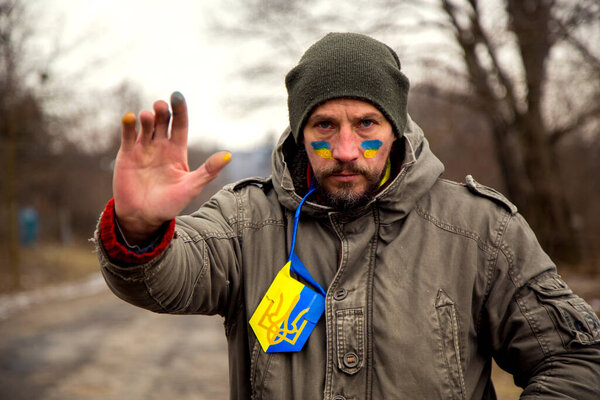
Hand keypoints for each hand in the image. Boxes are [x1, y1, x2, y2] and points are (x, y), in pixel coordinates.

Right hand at [113, 92, 230, 243]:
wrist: (144, 217)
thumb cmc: (169, 204)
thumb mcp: (191, 187)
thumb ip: (208, 170)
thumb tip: (229, 155)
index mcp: (177, 151)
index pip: (180, 125)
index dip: (179, 110)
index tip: (177, 95)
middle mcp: (160, 146)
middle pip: (163, 122)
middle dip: (162, 111)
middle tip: (161, 106)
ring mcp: (143, 149)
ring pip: (146, 126)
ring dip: (147, 118)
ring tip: (148, 116)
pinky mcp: (127, 155)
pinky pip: (128, 136)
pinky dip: (128, 126)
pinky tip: (130, 118)